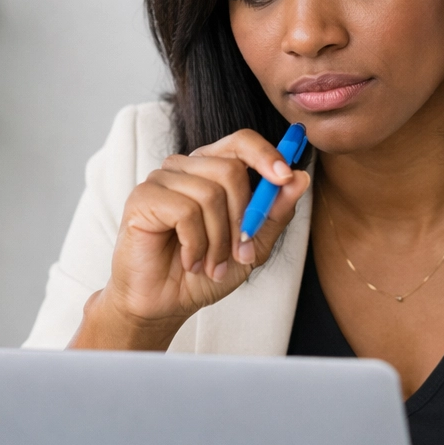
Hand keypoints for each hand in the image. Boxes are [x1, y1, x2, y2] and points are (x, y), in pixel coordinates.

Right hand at [73, 129, 310, 349]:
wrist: (165, 303)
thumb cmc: (204, 271)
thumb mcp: (253, 245)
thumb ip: (275, 211)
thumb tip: (301, 177)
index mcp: (211, 169)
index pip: (241, 141)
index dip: (267, 155)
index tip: (287, 177)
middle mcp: (185, 167)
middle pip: (231, 170)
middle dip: (243, 220)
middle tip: (239, 254)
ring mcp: (161, 179)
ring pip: (210, 194)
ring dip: (218, 241)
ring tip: (211, 265)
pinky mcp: (143, 198)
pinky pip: (185, 212)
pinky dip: (196, 245)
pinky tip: (189, 260)